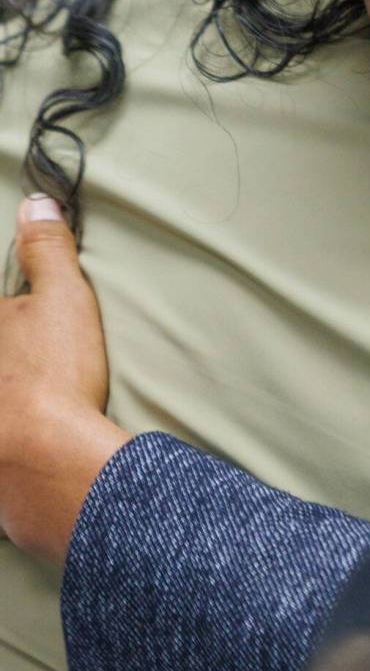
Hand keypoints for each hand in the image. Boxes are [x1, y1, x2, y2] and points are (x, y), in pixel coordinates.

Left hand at [0, 196, 129, 561]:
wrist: (47, 467)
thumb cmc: (52, 376)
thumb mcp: (63, 298)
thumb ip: (47, 249)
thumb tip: (36, 203)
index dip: (13, 313)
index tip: (22, 318)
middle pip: (1, 350)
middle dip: (11, 354)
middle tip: (28, 360)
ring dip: (11, 393)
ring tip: (22, 392)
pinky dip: (7, 440)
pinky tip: (18, 439)